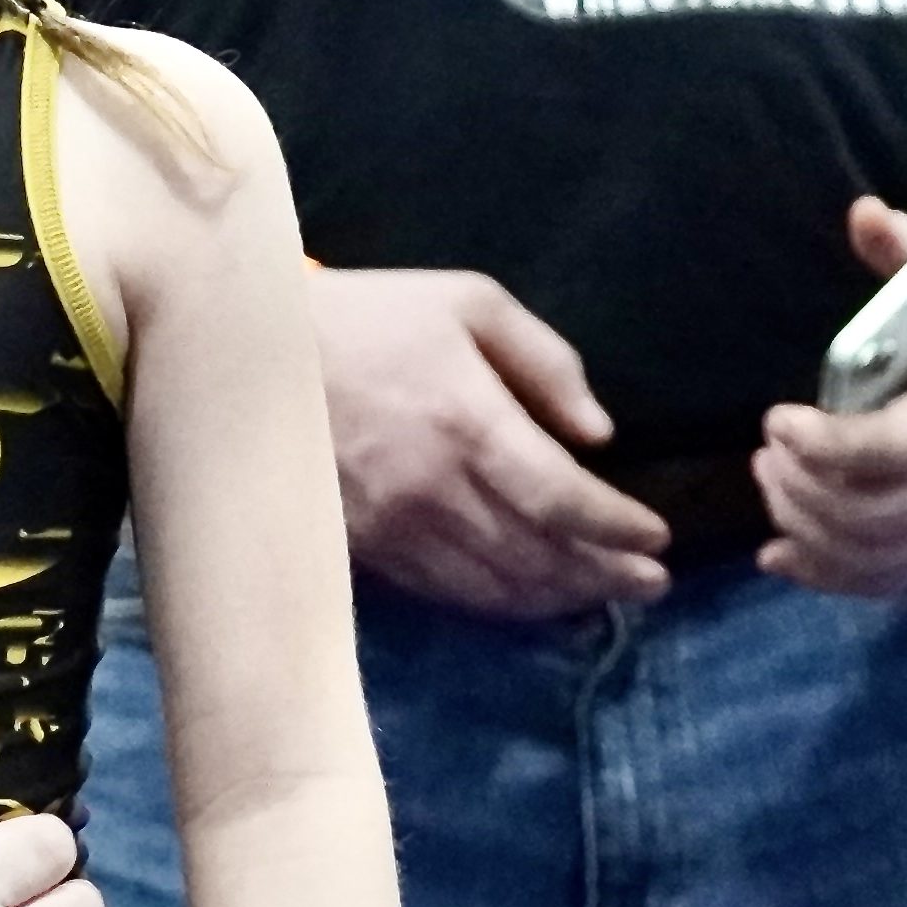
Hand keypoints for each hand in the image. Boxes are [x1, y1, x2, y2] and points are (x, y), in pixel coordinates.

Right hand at [309, 269, 667, 616]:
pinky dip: (499, 604)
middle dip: (604, 576)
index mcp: (466, 419)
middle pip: (536, 556)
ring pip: (493, 587)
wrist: (249, 353)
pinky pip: (444, 592)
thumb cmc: (369, 317)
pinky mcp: (361, 548)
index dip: (617, 528)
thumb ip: (545, 361)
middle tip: (651, 584)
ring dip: (558, 600)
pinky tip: (530, 598)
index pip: (561, 499)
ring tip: (603, 596)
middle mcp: (432, 487)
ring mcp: (392, 527)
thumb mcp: (468, 302)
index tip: (658, 538)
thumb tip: (597, 434)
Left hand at [755, 199, 906, 595]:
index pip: (898, 447)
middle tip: (766, 450)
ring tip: (772, 481)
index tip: (775, 419)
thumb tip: (865, 215)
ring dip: (807, 529)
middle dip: (802, 488)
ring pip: (878, 558)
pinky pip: (891, 581)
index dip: (827, 445)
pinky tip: (781, 554)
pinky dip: (829, 576)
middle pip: (876, 515)